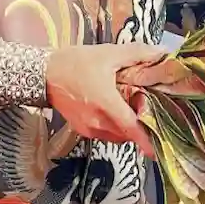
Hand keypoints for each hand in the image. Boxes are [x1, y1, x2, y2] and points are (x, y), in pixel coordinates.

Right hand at [47, 43, 164, 156]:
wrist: (43, 73)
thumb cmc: (75, 63)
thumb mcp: (108, 53)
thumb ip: (137, 53)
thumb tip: (161, 52)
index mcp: (105, 103)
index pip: (130, 127)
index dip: (145, 139)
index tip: (157, 150)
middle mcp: (97, 121)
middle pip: (127, 133)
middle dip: (139, 125)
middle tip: (144, 108)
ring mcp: (88, 128)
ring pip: (117, 136)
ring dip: (126, 128)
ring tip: (129, 108)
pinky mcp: (82, 130)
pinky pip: (105, 135)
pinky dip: (114, 128)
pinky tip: (113, 111)